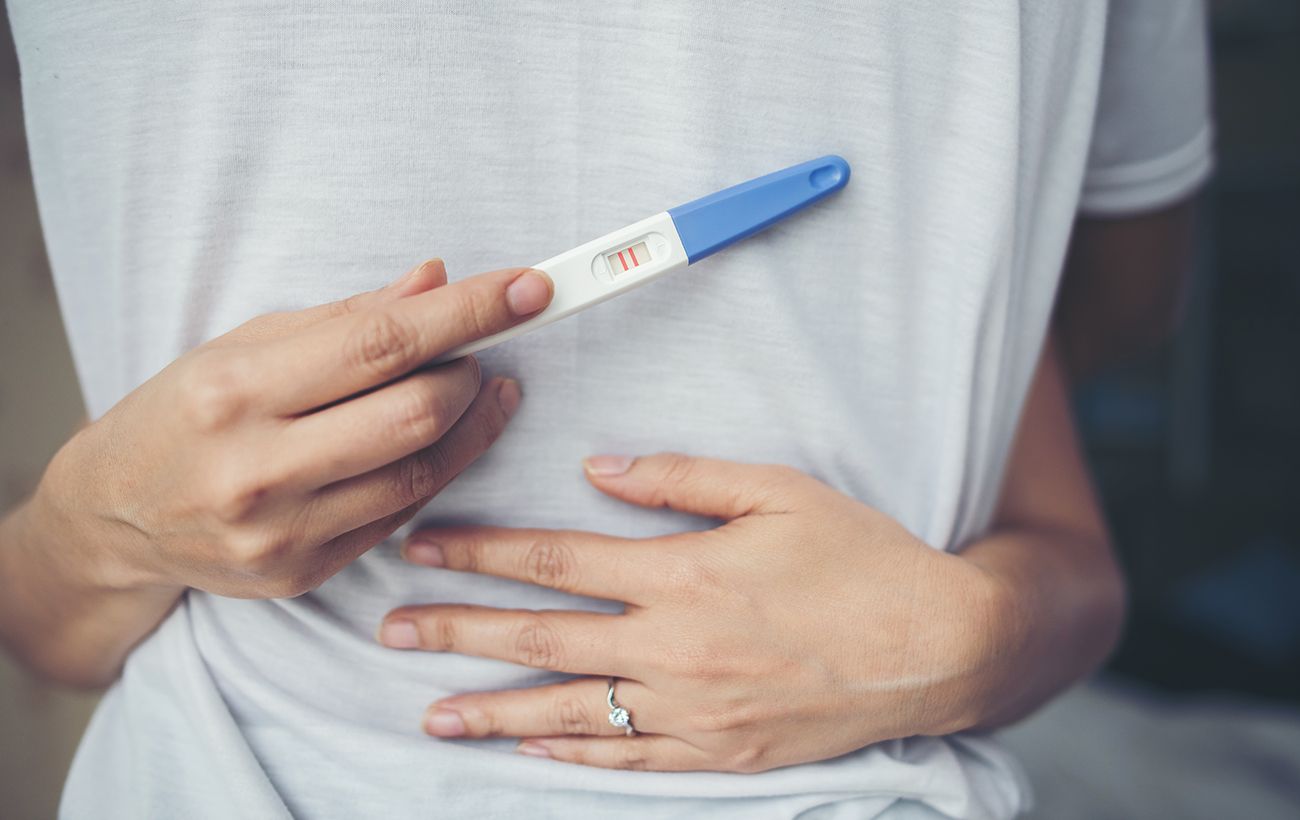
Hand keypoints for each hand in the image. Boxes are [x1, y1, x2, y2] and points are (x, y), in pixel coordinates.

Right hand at [35, 259, 553, 598]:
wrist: (114, 517)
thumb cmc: (185, 412)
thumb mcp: (245, 344)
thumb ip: (347, 318)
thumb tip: (437, 281)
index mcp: (235, 390)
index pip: (381, 343)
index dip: (470, 312)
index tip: (530, 287)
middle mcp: (257, 467)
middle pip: (415, 415)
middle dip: (472, 370)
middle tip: (482, 347)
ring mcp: (281, 531)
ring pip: (422, 471)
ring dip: (472, 421)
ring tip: (476, 386)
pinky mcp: (303, 572)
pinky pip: (402, 511)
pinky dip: (437, 466)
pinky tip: (442, 437)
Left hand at [378, 453, 1010, 772]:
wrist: (936, 646)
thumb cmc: (859, 559)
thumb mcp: (779, 491)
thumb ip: (681, 478)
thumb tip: (599, 469)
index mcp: (683, 574)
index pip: (556, 559)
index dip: (482, 551)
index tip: (424, 545)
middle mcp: (673, 647)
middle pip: (541, 638)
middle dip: (458, 631)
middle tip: (390, 629)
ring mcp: (693, 708)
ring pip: (568, 710)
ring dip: (492, 709)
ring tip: (430, 714)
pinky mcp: (719, 751)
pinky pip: (626, 758)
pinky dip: (568, 753)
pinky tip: (524, 748)